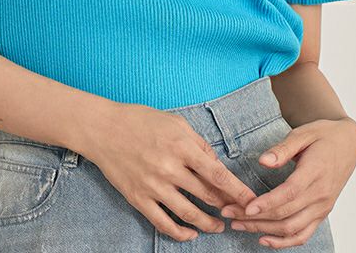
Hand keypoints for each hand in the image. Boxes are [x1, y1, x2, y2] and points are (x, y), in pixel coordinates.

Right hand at [82, 101, 260, 242]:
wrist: (103, 129)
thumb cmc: (140, 120)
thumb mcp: (174, 122)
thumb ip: (198, 143)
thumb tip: (215, 164)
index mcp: (181, 146)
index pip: (216, 173)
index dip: (237, 190)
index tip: (252, 200)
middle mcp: (169, 168)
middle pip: (206, 195)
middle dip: (226, 207)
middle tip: (237, 213)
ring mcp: (153, 185)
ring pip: (188, 213)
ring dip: (207, 224)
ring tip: (218, 226)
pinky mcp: (138, 198)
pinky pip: (163, 223)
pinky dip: (179, 233)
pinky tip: (190, 234)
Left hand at [219, 117, 355, 247]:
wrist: (348, 143)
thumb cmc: (323, 135)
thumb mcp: (302, 133)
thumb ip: (282, 149)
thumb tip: (263, 161)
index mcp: (315, 173)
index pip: (289, 194)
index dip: (267, 203)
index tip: (245, 207)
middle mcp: (320, 195)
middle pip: (286, 214)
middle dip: (255, 218)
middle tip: (229, 213)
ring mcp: (323, 207)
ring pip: (292, 228)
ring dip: (264, 230)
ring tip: (239, 225)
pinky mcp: (322, 213)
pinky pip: (304, 234)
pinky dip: (285, 242)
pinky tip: (265, 239)